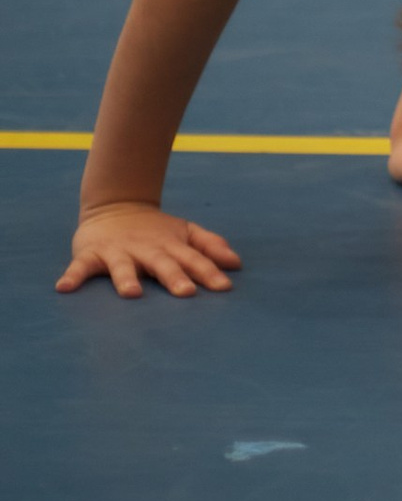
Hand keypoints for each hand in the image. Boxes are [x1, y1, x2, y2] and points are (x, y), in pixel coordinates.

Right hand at [57, 200, 241, 299]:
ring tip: (131, 293)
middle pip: (162, 264)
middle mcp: (146, 249)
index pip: (193, 259)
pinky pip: (80, 267)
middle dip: (175, 277)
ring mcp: (118, 251)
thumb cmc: (157, 231)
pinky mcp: (92, 254)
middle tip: (186, 292)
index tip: (224, 287)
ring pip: (123, 266)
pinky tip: (65, 288)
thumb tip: (237, 263)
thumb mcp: (186, 233)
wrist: (116, 207)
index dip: (209, 272)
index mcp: (170, 246)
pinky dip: (73, 276)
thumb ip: (210, 246)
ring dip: (126, 278)